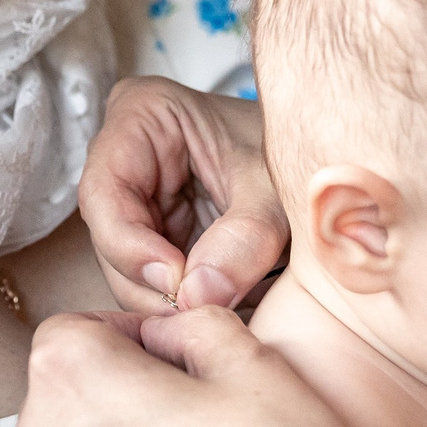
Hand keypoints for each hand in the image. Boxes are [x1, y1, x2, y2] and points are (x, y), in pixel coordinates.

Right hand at [80, 78, 288, 313]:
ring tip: (220, 308)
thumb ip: (244, 238)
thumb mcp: (277, 189)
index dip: (130, 245)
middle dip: (152, 283)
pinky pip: (154, 282)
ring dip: (169, 300)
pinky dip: (183, 301)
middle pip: (109, 237)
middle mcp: (128, 159)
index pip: (104, 191)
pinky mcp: (159, 236)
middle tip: (200, 310)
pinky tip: (218, 305)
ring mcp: (140, 201)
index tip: (176, 280)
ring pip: (126, 270)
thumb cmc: (295, 156)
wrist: (322, 170)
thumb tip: (198, 294)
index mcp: (142, 116)